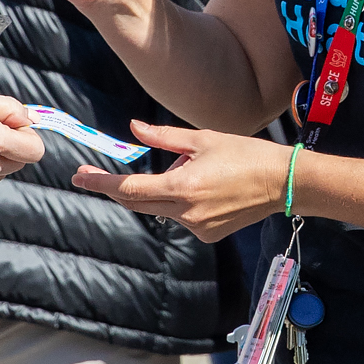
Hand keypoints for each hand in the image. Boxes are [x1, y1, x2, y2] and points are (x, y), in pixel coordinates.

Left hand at [71, 121, 289, 242]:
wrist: (283, 183)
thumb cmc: (245, 154)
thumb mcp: (202, 138)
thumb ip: (163, 137)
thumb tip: (133, 129)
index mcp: (183, 187)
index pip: (130, 189)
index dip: (102, 183)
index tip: (80, 176)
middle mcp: (186, 212)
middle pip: (137, 203)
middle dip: (114, 188)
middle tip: (89, 174)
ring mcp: (197, 227)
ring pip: (160, 208)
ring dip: (160, 190)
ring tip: (197, 168)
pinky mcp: (207, 234)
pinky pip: (179, 216)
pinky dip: (178, 201)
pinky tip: (205, 186)